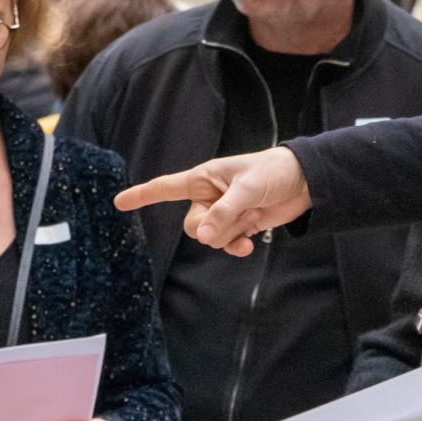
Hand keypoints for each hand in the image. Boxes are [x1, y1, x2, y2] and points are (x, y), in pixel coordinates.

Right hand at [116, 146, 310, 256]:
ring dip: (230, 235)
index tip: (118, 202)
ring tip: (251, 217)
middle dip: (212, 228)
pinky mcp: (238, 226)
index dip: (141, 195)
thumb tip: (202, 237)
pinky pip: (225, 245)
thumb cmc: (273, 173)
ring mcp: (222, 214)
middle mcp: (208, 197)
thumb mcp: (248, 190)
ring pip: (209, 238)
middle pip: (191, 225)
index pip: (165, 188)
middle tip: (239, 215)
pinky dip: (236, 247)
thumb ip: (224, 213)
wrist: (304, 183)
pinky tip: (250, 244)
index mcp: (203, 179)